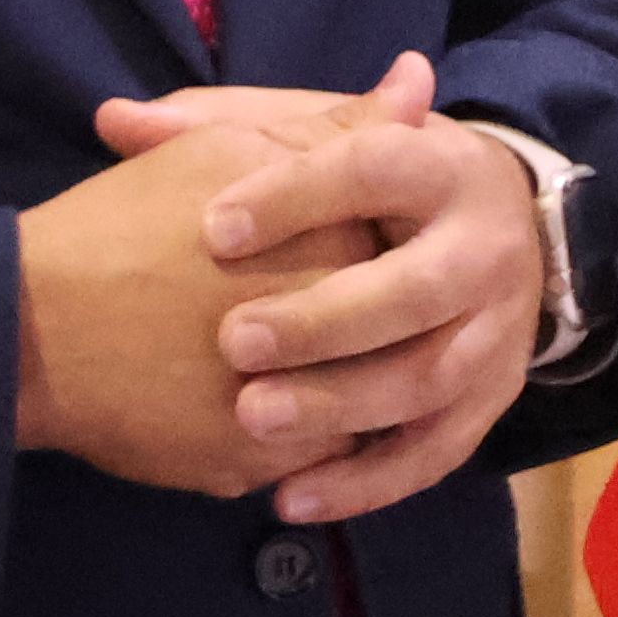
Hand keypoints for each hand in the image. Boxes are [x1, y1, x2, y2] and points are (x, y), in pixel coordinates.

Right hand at [11, 122, 381, 499]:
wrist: (32, 328)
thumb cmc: (126, 223)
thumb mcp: (231, 149)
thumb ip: (335, 127)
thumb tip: (419, 80)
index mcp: (341, 250)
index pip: (401, 251)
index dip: (361, 244)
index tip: (317, 244)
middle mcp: (338, 339)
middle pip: (387, 333)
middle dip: (357, 321)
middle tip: (283, 303)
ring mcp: (299, 413)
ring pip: (354, 404)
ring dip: (329, 383)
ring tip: (274, 353)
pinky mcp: (255, 466)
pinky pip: (303, 458)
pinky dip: (286, 432)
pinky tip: (241, 396)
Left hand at [154, 53, 544, 525]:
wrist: (502, 229)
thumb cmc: (376, 181)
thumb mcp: (316, 139)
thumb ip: (224, 129)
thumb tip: (115, 120)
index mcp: (440, 165)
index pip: (375, 170)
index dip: (296, 198)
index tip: (214, 228)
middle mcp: (485, 248)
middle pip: (415, 287)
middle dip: (324, 319)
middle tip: (232, 341)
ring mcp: (496, 331)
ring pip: (427, 377)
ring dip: (340, 404)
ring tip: (250, 419)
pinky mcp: (490, 400)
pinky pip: (433, 451)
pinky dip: (366, 482)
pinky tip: (291, 496)